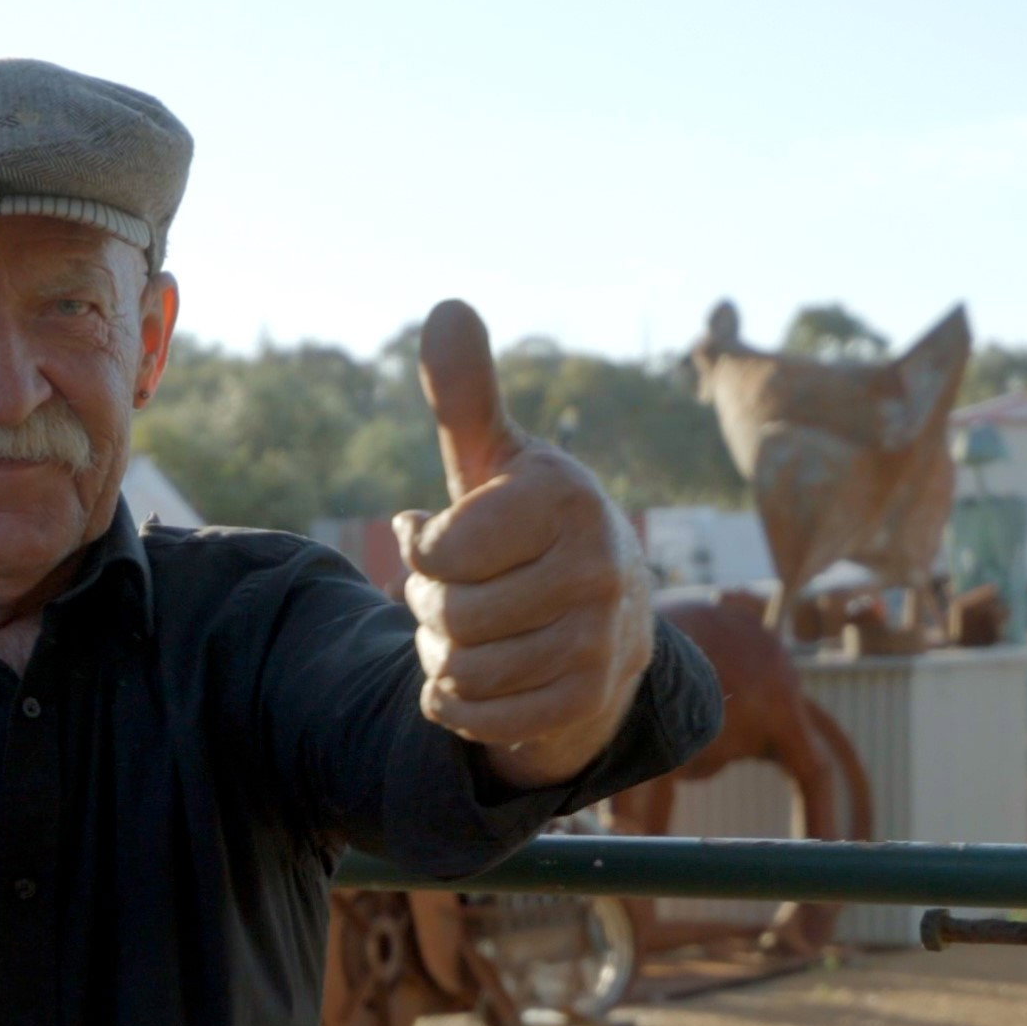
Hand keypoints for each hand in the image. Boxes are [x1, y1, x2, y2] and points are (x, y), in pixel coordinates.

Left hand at [392, 300, 656, 789]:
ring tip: (475, 631)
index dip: (420, 548)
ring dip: (443, 657)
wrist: (606, 616)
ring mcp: (601, 640)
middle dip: (428, 609)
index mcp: (568, 497)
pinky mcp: (589, 702)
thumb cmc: (526, 524)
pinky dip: (457, 705)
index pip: (437, 551)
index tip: (440, 535)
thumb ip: (464, 395)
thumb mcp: (494, 459)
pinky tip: (479, 679)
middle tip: (458, 592)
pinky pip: (478, 718)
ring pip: (459, 669)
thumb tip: (447, 306)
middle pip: (446, 614)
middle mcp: (599, 567)